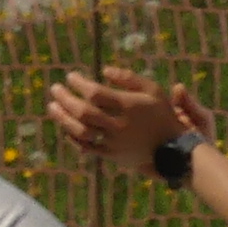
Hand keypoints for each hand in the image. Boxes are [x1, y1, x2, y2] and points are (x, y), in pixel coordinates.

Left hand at [47, 66, 211, 176]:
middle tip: (54, 89)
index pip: (95, 93)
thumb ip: (129, 78)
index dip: (79, 83)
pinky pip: (88, 148)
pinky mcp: (113, 156)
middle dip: (65, 99)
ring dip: (63, 119)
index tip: (71, 76)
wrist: (175, 149)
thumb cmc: (162, 114)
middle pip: (83, 111)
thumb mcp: (153, 90)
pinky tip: (66, 128)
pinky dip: (74, 138)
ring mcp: (115, 142)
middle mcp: (120, 125)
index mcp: (129, 106)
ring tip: (52, 107)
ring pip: (82, 131)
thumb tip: (104, 70)